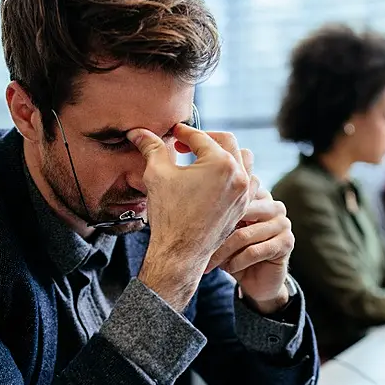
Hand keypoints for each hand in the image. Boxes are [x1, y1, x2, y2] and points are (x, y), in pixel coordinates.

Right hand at [129, 124, 252, 310]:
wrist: (180, 252)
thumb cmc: (169, 214)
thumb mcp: (157, 175)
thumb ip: (151, 148)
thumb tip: (138, 132)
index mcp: (220, 163)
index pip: (200, 137)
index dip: (183, 132)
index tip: (173, 133)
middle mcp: (239, 175)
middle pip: (227, 141)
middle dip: (205, 138)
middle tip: (186, 143)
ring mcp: (244, 192)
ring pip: (243, 158)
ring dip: (225, 153)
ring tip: (204, 159)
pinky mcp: (243, 206)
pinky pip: (246, 180)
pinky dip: (233, 173)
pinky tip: (214, 179)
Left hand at [206, 149, 294, 314]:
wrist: (255, 280)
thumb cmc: (232, 250)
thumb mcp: (219, 226)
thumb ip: (211, 205)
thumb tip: (178, 182)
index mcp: (258, 194)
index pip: (235, 190)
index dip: (212, 203)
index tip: (190, 216)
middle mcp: (273, 204)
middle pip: (238, 211)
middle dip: (215, 231)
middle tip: (196, 243)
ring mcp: (282, 223)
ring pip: (243, 234)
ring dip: (222, 251)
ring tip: (208, 261)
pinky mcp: (285, 243)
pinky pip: (253, 251)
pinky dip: (234, 261)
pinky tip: (224, 268)